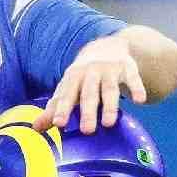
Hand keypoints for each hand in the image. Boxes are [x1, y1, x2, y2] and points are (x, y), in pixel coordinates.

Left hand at [33, 34, 147, 133]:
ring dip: (109, 106)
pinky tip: (140, 100)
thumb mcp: (68, 87)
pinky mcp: (128, 68)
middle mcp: (91, 72)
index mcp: (73, 77)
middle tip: (87, 131)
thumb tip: (36, 128)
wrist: (106, 46)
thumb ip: (54, 107)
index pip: (67, 94)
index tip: (59, 124)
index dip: (62, 109)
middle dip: (87, 112)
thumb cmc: (83, 75)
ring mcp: (110, 69)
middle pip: (88, 94)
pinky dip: (137, 88)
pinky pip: (133, 79)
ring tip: (109, 123)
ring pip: (110, 89)